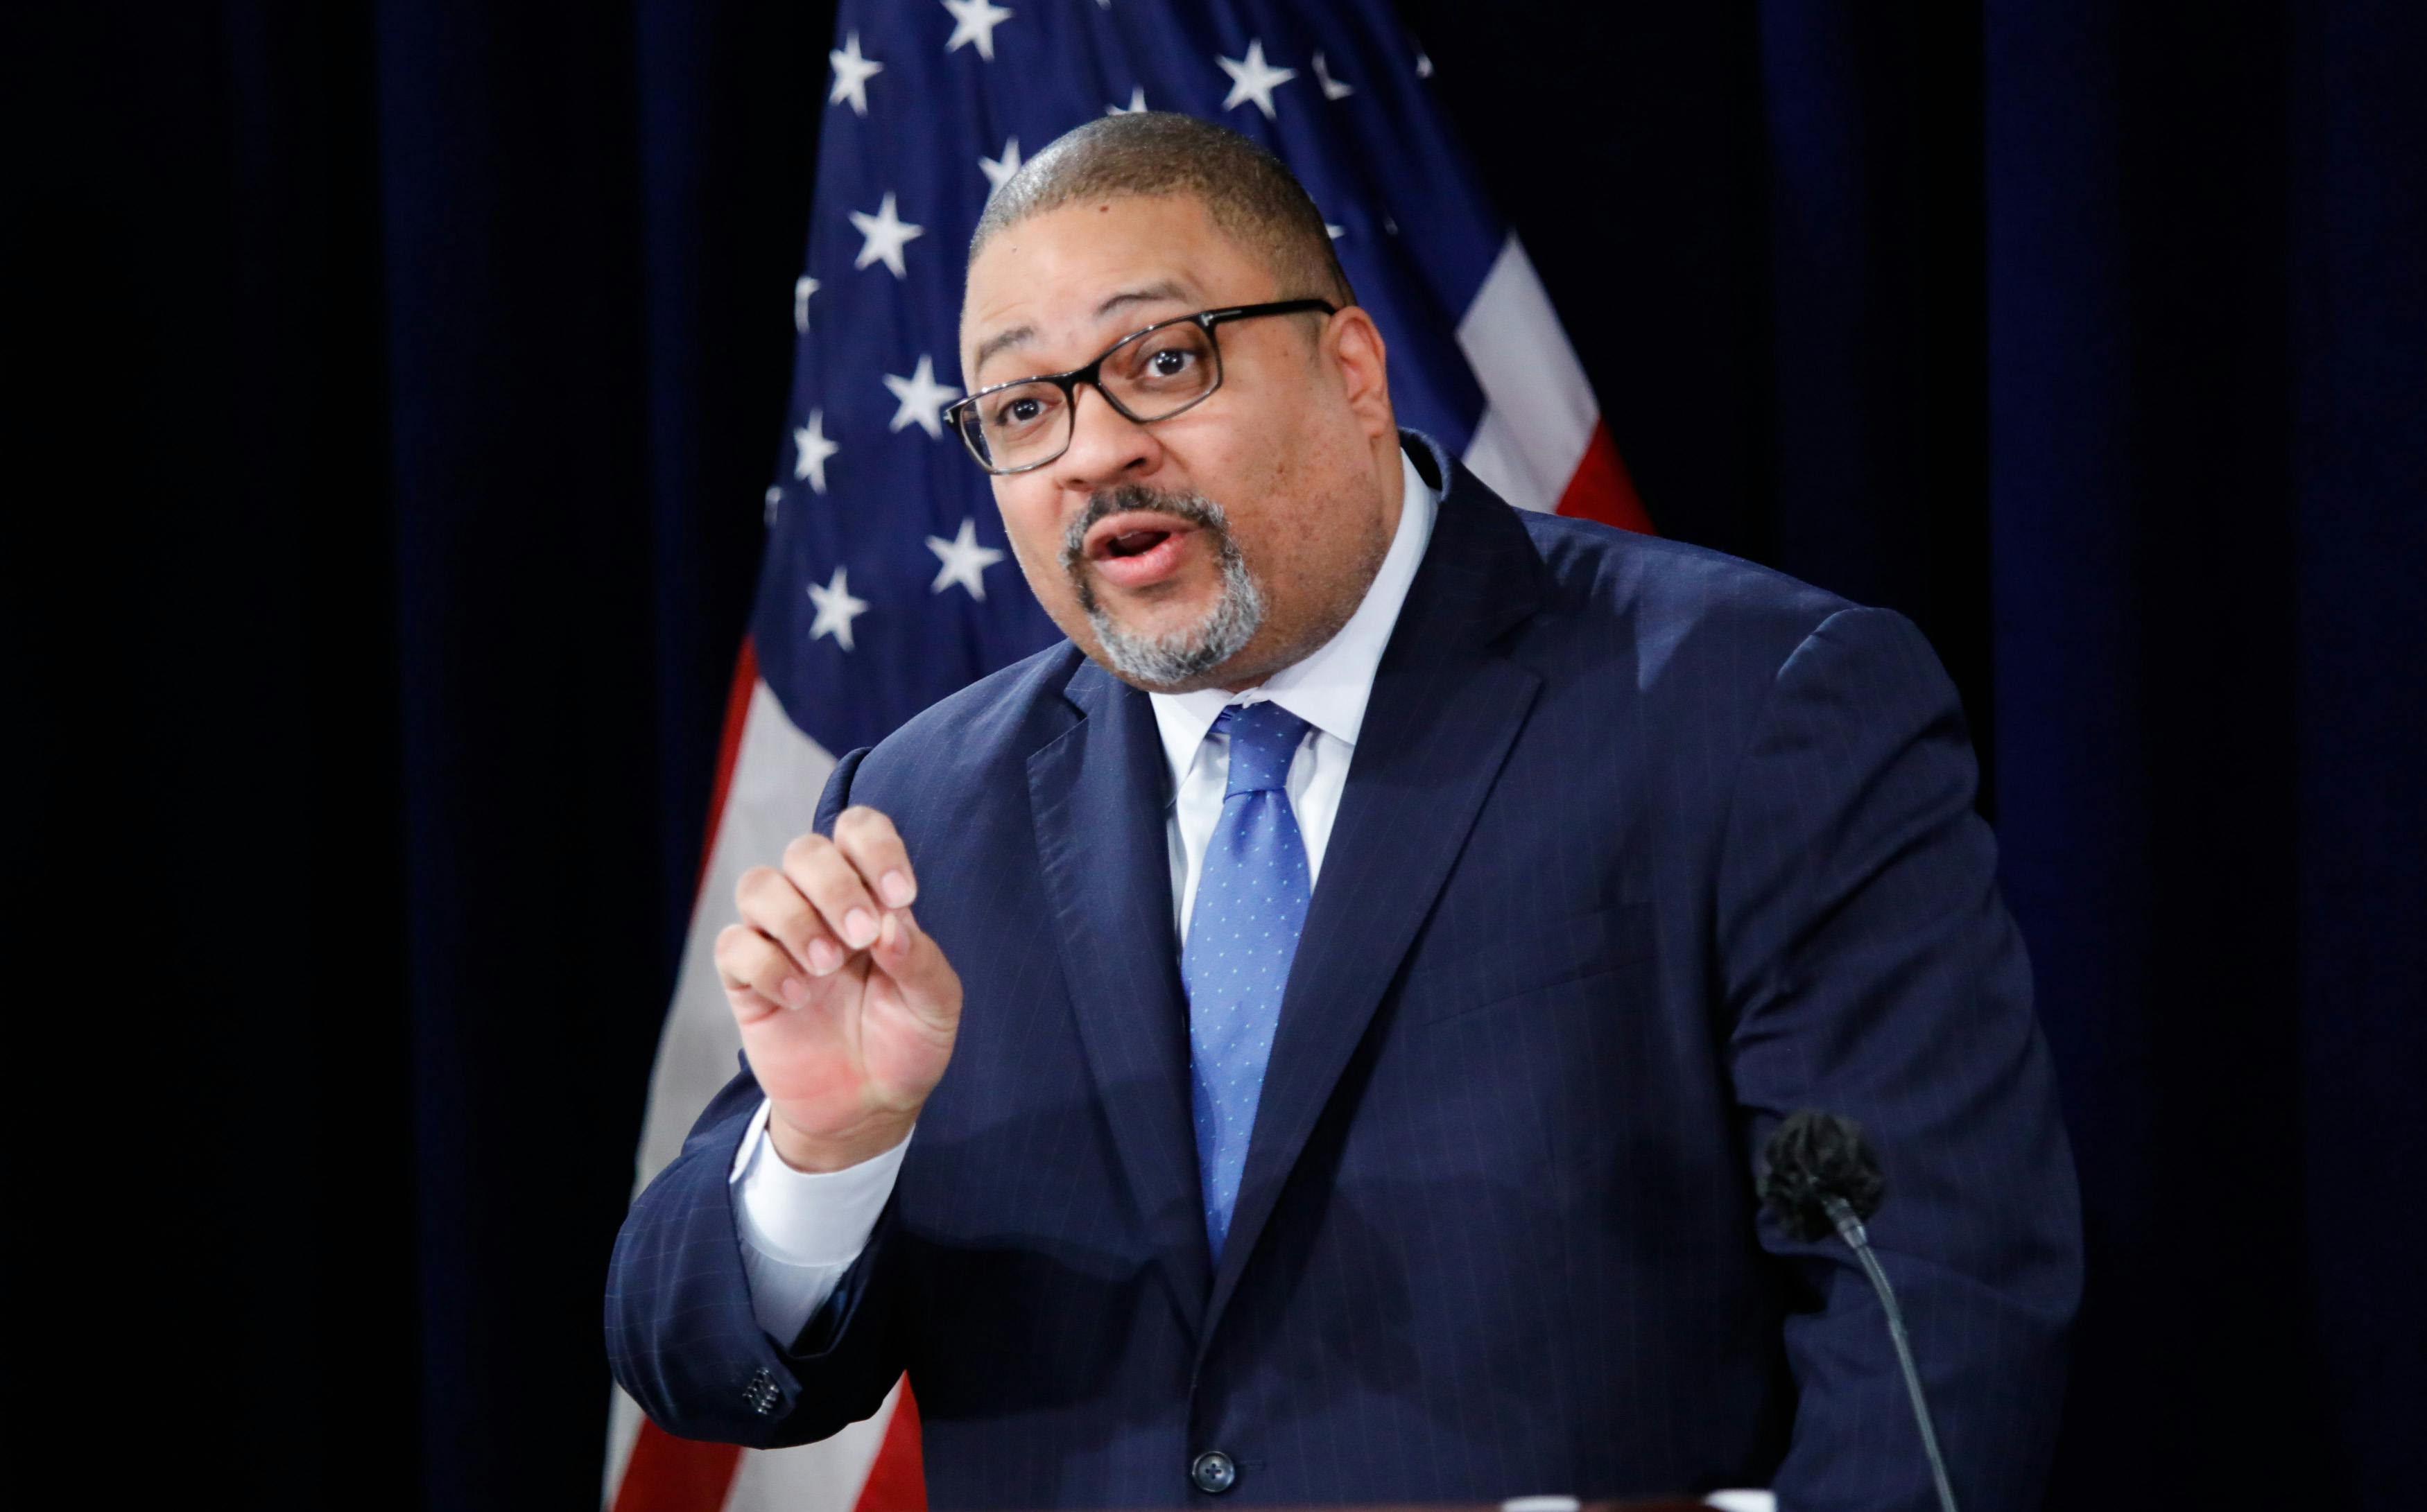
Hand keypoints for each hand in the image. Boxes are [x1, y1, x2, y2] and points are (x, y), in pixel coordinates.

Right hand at [713, 806, 960, 1170]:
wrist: (867, 1110)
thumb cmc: (906, 1044)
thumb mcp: (935, 1005)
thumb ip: (920, 960)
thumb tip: (890, 923)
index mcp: (871, 896)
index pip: (859, 830)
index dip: (876, 848)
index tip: (901, 897)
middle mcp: (821, 907)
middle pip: (804, 850)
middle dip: (833, 885)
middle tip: (861, 937)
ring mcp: (780, 940)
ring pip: (759, 885)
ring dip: (794, 920)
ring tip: (826, 967)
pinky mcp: (747, 980)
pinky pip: (733, 945)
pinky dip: (766, 965)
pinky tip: (798, 999)